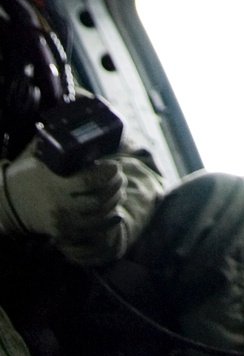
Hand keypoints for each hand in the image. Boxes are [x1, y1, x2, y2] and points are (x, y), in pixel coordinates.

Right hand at [0, 149, 150, 264]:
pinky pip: (92, 231)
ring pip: (98, 215)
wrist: (9, 204)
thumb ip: (60, 144)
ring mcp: (63, 222)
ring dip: (114, 200)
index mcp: (55, 184)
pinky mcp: (65, 233)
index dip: (108, 173)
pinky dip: (107, 220)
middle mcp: (60, 206)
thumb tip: (80, 121)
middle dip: (115, 185)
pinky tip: (116, 211)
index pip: (89, 181)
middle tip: (119, 175)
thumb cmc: (29, 174)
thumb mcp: (42, 156)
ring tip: (118, 187)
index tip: (115, 165)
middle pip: (99, 199)